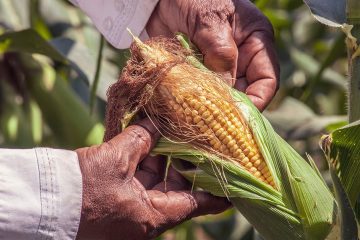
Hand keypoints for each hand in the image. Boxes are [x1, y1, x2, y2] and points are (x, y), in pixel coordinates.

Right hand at [75, 119, 229, 239]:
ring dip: (162, 156)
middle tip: (201, 141)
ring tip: (175, 132)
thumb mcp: (115, 161)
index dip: (218, 193)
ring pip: (156, 180)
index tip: (235, 183)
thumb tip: (155, 123)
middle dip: (186, 163)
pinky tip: (148, 138)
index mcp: (154, 215)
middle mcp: (146, 215)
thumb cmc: (82, 190)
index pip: (198, 203)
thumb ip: (140, 140)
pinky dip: (143, 159)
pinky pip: (137, 178)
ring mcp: (131, 207)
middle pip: (177, 187)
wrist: (44, 204)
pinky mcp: (116, 197)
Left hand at [146, 0, 279, 110]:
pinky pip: (201, 93)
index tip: (240, 117)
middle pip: (244, 93)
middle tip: (214, 125)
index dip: (257, 101)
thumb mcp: (210, 21)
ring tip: (197, 119)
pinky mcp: (197, 72)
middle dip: (231, 109)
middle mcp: (240, 59)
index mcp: (256, 43)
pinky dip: (194, 103)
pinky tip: (184, 110)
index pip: (267, 81)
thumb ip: (221, 54)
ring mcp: (217, 67)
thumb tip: (225, 92)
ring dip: (210, 108)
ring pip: (221, 97)